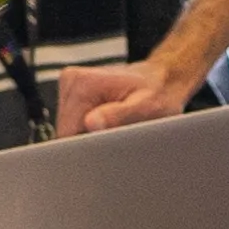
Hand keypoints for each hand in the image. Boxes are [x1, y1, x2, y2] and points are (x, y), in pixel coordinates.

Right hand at [57, 52, 207, 133]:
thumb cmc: (158, 92)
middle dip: (89, 141)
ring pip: (70, 131)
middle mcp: (71, 81)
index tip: (107, 148)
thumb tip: (91, 123)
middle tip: (118, 136)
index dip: (85, 148)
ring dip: (90, 136)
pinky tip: (109, 124)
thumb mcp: (145, 107)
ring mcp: (70, 88)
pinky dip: (90, 130)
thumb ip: (118, 116)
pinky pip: (75, 124)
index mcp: (82, 84)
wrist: (161, 79)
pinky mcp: (73, 96)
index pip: (66, 134)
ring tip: (116, 127)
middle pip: (66, 133)